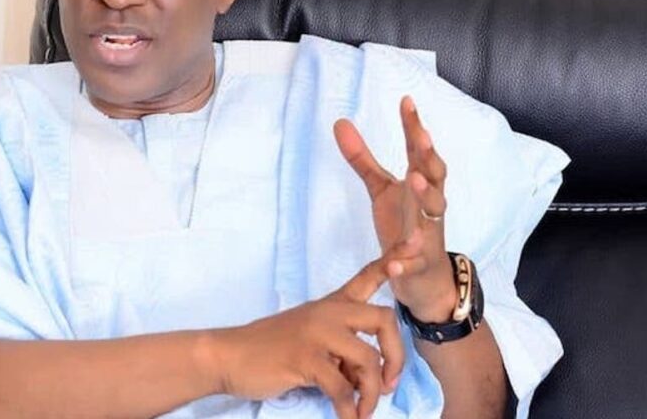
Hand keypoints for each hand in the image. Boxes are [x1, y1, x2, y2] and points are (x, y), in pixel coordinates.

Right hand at [210, 257, 404, 418]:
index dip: (392, 259)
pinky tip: (348, 418)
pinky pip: (343, 387)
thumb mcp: (311, 340)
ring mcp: (316, 332)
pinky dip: (350, 409)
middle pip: (384, 319)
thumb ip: (342, 352)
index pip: (366, 276)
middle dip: (396, 356)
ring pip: (368, 359)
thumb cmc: (271, 349)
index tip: (415, 244)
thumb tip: (368, 381)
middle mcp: (327, 312)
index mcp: (330, 304)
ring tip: (364, 410)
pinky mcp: (305, 357)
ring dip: (372, 392)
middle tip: (389, 383)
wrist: (230, 355)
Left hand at [333, 95, 456, 322]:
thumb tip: (340, 122)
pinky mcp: (420, 263)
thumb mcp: (381, 189)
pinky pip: (413, 262)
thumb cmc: (405, 223)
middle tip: (421, 137)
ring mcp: (428, 233)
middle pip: (435, 177)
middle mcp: (429, 205)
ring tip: (413, 179)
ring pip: (433, 213)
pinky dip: (403, 262)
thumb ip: (363, 159)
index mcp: (420, 184)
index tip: (406, 101)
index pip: (419, 151)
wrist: (422, 276)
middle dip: (429, 156)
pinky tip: (391, 262)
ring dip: (426, 196)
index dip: (414, 127)